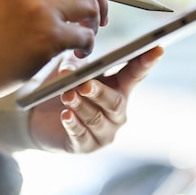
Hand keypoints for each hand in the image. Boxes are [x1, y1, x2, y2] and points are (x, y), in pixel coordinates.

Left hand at [29, 46, 163, 152]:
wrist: (38, 116)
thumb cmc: (61, 87)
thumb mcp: (67, 69)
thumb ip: (74, 66)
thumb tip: (71, 69)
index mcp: (118, 87)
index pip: (135, 74)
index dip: (146, 62)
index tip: (157, 48)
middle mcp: (116, 111)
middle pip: (115, 102)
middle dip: (100, 92)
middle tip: (85, 84)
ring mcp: (104, 131)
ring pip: (96, 119)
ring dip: (81, 106)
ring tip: (67, 95)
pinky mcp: (86, 146)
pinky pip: (82, 136)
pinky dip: (74, 124)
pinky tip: (65, 115)